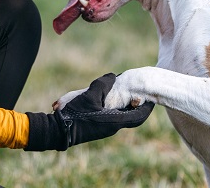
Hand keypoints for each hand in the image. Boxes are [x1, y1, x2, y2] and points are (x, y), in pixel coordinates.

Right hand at [25, 73, 154, 150]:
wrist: (57, 131)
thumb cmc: (74, 114)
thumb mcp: (89, 94)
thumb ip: (104, 84)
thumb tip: (113, 77)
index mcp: (115, 121)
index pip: (139, 116)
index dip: (147, 107)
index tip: (152, 97)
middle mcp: (113, 127)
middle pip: (132, 116)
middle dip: (137, 104)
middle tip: (139, 92)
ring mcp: (105, 128)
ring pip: (121, 115)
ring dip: (125, 105)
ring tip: (125, 92)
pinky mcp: (98, 127)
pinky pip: (112, 116)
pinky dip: (114, 107)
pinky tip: (107, 97)